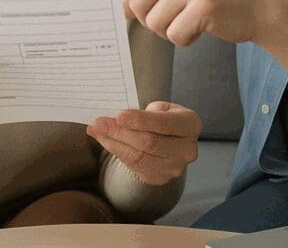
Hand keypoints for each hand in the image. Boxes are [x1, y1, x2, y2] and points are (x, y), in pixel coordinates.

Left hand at [86, 101, 200, 185]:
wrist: (171, 141)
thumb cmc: (163, 119)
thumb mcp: (160, 108)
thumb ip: (142, 114)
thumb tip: (111, 119)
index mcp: (190, 124)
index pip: (163, 124)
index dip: (140, 121)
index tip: (119, 115)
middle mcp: (187, 149)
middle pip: (149, 143)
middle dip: (120, 132)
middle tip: (98, 123)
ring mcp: (174, 167)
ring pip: (139, 158)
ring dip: (113, 143)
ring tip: (97, 131)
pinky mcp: (160, 178)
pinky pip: (134, 166)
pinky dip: (117, 152)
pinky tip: (105, 141)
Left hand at [119, 0, 277, 46]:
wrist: (256, 5)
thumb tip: (117, 5)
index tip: (117, 6)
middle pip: (135, 5)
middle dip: (150, 20)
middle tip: (174, 17)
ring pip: (154, 23)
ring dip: (169, 31)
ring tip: (190, 20)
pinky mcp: (204, 6)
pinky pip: (175, 35)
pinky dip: (185, 39)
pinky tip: (201, 28)